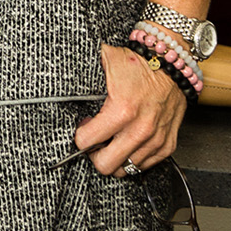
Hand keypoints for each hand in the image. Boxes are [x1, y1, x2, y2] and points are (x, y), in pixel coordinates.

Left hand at [73, 43, 185, 175]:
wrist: (171, 65)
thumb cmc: (138, 64)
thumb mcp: (104, 61)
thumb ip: (83, 76)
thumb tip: (59, 83)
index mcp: (122, 110)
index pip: (87, 141)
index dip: (79, 137)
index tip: (81, 129)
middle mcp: (140, 129)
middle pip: (106, 165)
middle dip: (94, 155)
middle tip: (93, 142)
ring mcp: (155, 140)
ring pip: (126, 169)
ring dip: (114, 157)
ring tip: (110, 141)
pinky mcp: (167, 145)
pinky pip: (145, 165)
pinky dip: (133, 158)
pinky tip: (126, 142)